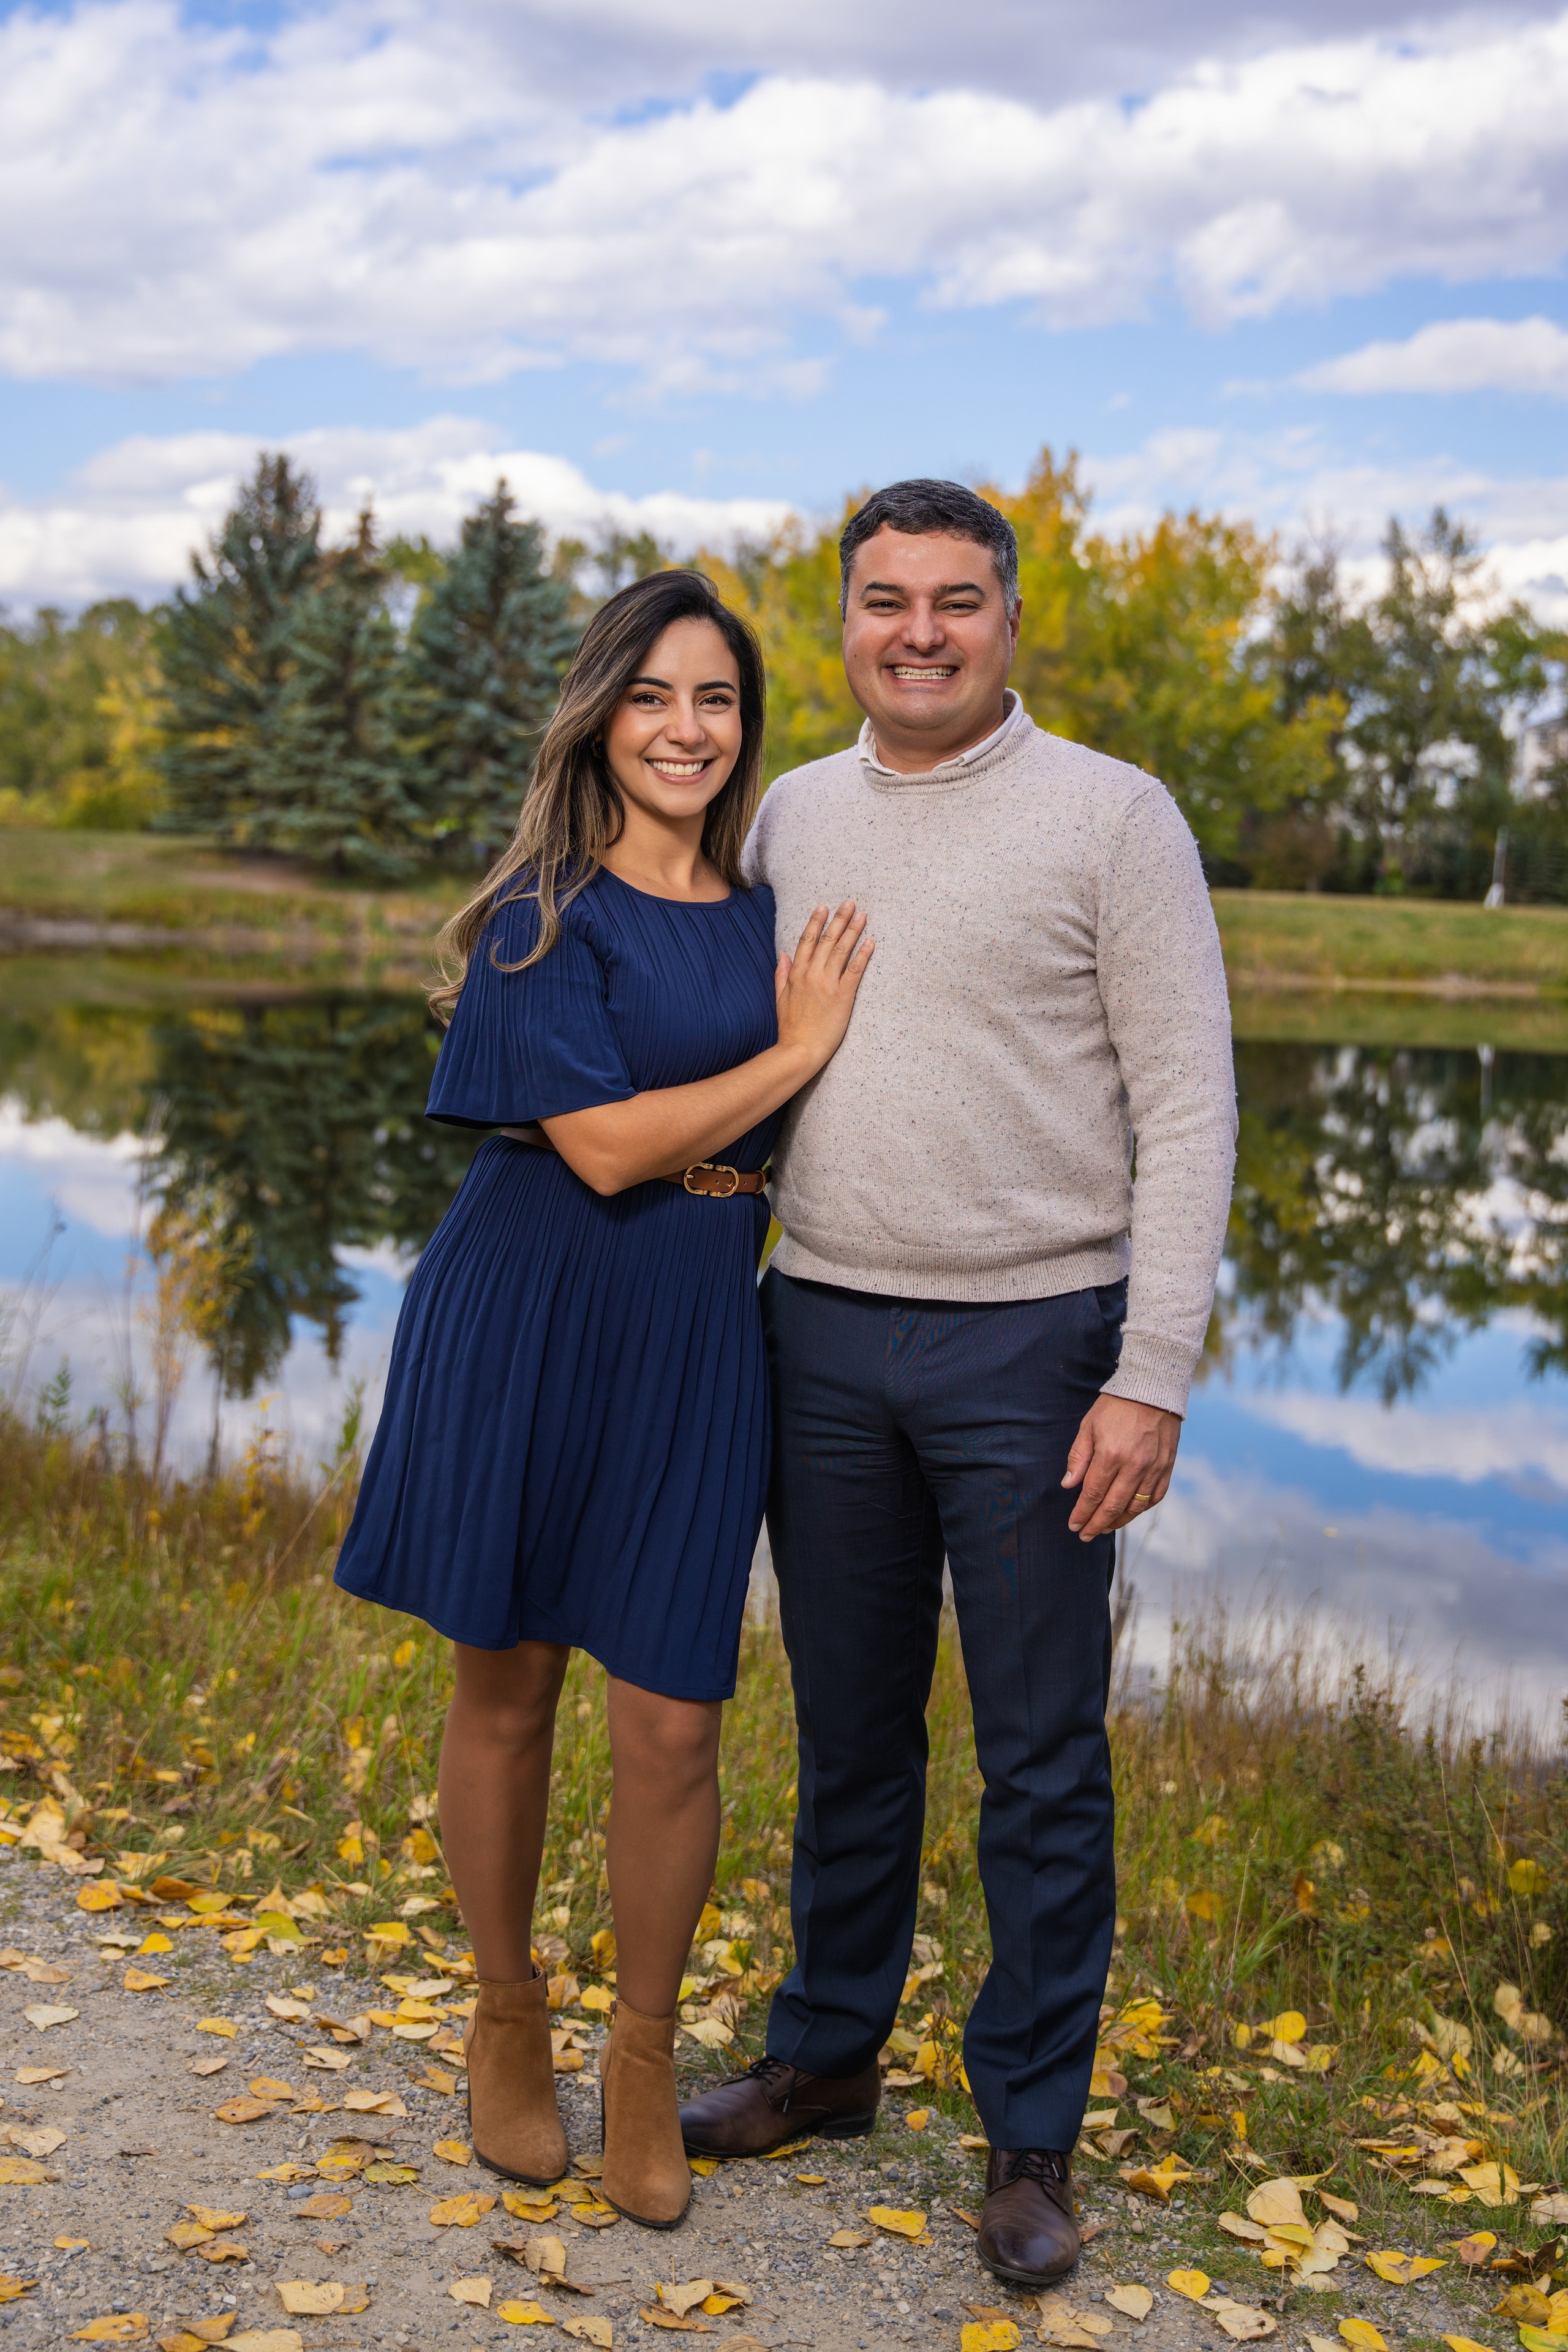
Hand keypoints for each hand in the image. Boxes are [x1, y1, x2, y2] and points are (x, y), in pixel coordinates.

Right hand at [774, 900, 873, 1074]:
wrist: (798, 1051)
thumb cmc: (789, 1029)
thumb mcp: (780, 998)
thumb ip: (781, 975)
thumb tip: (782, 955)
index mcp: (796, 974)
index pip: (807, 941)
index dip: (816, 922)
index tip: (823, 907)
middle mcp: (812, 975)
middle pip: (826, 941)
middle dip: (838, 919)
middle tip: (849, 902)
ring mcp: (827, 984)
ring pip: (841, 951)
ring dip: (852, 931)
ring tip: (862, 915)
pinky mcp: (843, 997)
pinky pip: (855, 971)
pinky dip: (863, 955)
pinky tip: (870, 942)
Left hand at [1062, 1395, 1179, 1540]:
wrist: (1153, 1389)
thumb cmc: (1116, 1406)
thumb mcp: (1089, 1426)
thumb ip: (1079, 1457)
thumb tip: (1069, 1484)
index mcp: (1111, 1454)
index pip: (1093, 1494)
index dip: (1082, 1513)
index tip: (1073, 1525)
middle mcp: (1134, 1465)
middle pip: (1112, 1506)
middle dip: (1096, 1524)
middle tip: (1085, 1535)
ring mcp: (1153, 1468)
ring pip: (1135, 1507)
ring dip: (1117, 1522)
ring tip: (1103, 1528)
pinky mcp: (1167, 1467)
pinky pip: (1155, 1497)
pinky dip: (1141, 1510)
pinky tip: (1129, 1514)